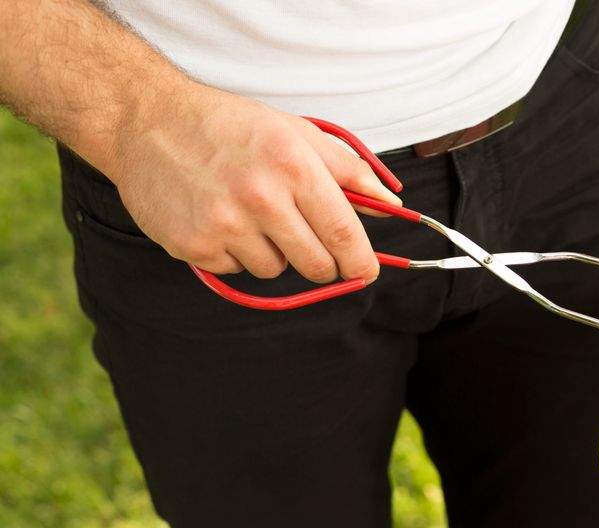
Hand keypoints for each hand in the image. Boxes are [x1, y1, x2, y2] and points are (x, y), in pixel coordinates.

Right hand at [104, 84, 401, 283]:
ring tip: (250, 215)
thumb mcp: (295, 133)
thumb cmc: (231, 127)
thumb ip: (347, 170)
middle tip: (308, 241)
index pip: (345, 235)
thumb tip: (388, 205)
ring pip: (276, 270)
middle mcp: (260, 197)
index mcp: (293, 166)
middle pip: (317, 265)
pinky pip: (236, 271)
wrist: (147, 120)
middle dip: (322, 262)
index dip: (361, 263)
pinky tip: (220, 219)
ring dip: (272, 252)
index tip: (365, 272)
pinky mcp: (194, 244)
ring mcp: (224, 224)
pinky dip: (234, 254)